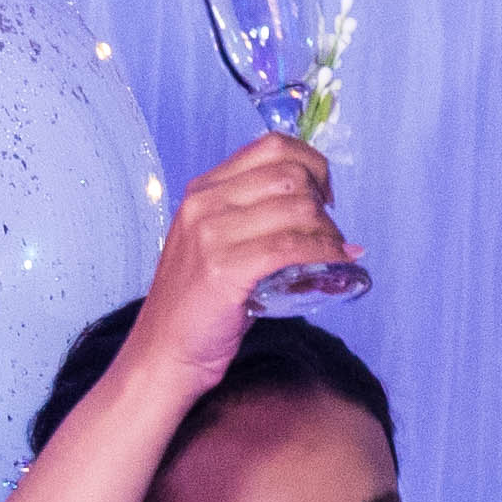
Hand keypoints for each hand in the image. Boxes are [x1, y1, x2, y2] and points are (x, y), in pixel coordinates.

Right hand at [121, 136, 355, 390]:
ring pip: (296, 208)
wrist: (163, 354)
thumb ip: (253, 223)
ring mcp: (212, 235)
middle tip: (332, 229)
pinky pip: (292, 247)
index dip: (311, 163)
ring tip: (337, 251)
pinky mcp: (225, 269)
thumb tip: (317, 218)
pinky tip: (338, 263)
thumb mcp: (216, 247)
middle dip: (323, 199)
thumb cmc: (196, 309)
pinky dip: (325, 253)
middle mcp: (205, 203)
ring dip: (329, 230)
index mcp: (203, 190)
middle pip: (289, 174)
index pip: (270, 147)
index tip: (325, 192)